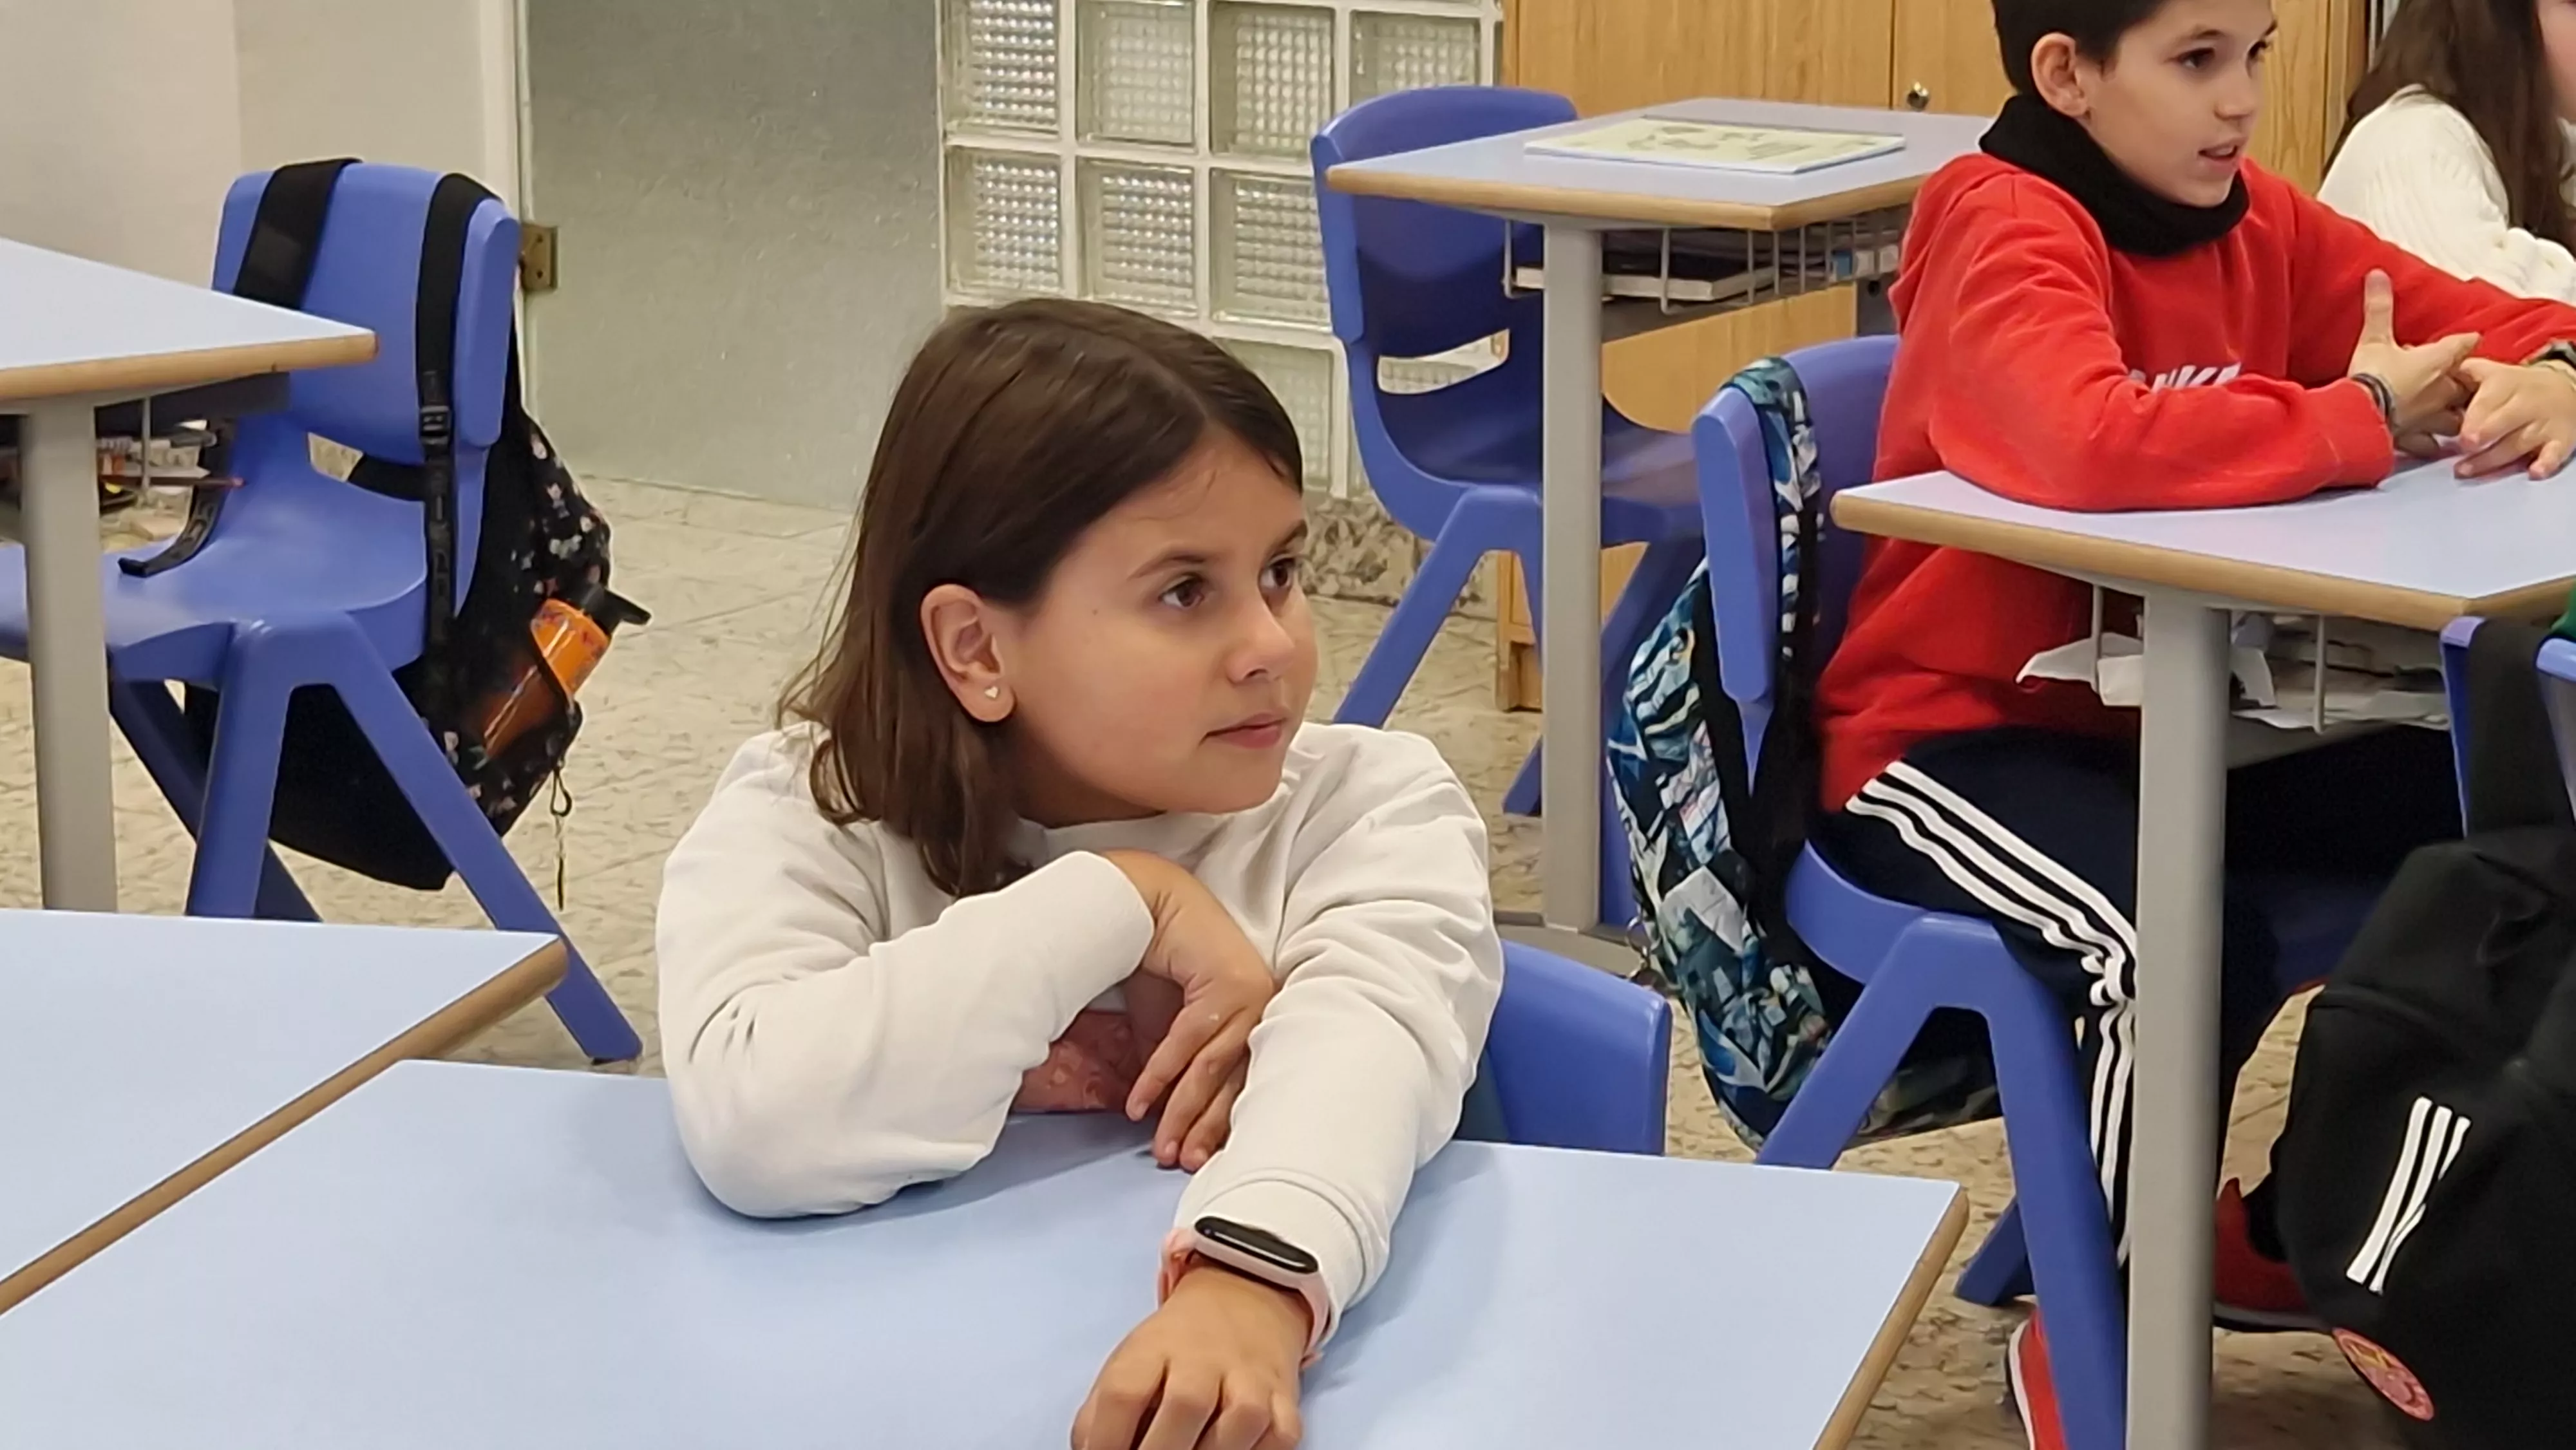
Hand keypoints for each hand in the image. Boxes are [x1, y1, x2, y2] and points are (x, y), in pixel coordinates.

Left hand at [1072, 1266, 1307, 1449]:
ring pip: (1239, 1422)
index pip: (1124, 1392)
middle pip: (1184, 1405)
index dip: (1107, 1439)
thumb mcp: (1130, 1363)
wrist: (1245, 1301)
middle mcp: (1205, 1358)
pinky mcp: (1285, 1399)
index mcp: (1155, 1347)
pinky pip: (1279, 1437)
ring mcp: (1250, 1378)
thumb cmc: (1175, 1349)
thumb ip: (1101, 1414)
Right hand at [1103, 851, 1275, 1169]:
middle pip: (1234, 1084)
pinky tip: (1140, 1105)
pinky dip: (1159, 1076)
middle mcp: (1264, 1012)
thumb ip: (1176, 1063)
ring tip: (1162, 1147)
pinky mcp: (1227, 986)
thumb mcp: (1170, 1022)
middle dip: (1205, 1130)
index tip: (1201, 1161)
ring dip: (1182, 1113)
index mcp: (1260, 1022)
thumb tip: (1165, 1110)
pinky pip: (1187, 1042)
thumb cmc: (1166, 964)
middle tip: (1182, 1164)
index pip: (1246, 1084)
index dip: (1221, 1125)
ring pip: (1211, 1070)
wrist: (1154, 903)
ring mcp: (1251, 998)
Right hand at [2347, 269, 2478, 446]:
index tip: (2470, 340)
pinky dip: (2432, 443)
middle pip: (2467, 384)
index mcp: (2437, 362)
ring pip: (2457, 416)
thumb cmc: (2371, 375)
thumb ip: (2379, 307)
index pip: (2462, 346)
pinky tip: (2432, 445)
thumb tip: (2377, 273)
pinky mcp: (2415, 438)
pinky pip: (2430, 443)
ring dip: (2459, 415)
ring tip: (2457, 415)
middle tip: (2464, 381)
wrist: (2359, 415)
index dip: (2465, 342)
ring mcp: (2431, 417)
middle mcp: (2442, 390)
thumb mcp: (2374, 337)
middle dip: (2467, 383)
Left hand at [2453, 357, 2575, 478]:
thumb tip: (2433, 375)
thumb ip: (2464, 373)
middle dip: (2485, 432)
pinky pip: (2555, 453)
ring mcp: (2544, 423)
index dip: (2475, 416)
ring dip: (2494, 458)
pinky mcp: (2560, 440)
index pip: (2489, 400)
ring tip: (2467, 470)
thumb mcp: (2490, 372)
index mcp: (2506, 384)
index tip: (2460, 432)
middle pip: (2505, 420)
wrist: (2565, 388)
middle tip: (2466, 445)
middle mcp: (2526, 403)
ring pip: (2518, 442)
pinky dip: (2546, 462)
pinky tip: (2534, 472)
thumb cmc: (2514, 386)